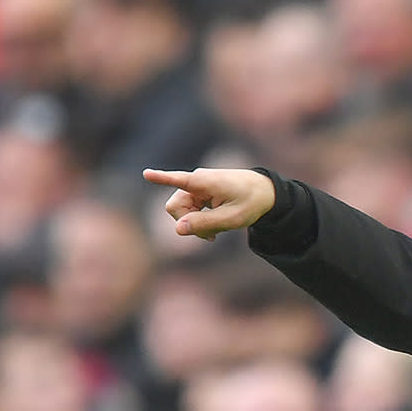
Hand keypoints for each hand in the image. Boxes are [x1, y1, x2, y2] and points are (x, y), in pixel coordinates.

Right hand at [144, 168, 275, 240]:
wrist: (264, 192)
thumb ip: (206, 224)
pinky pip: (189, 211)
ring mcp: (196, 186)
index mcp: (204, 182)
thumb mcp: (232, 218)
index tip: (146, 173)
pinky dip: (199, 221)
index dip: (161, 178)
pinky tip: (213, 229)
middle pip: (175, 208)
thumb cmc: (251, 202)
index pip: (178, 179)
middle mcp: (196, 181)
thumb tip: (177, 229)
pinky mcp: (198, 192)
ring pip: (182, 212)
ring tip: (217, 232)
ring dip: (196, 224)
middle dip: (189, 224)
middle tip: (211, 237)